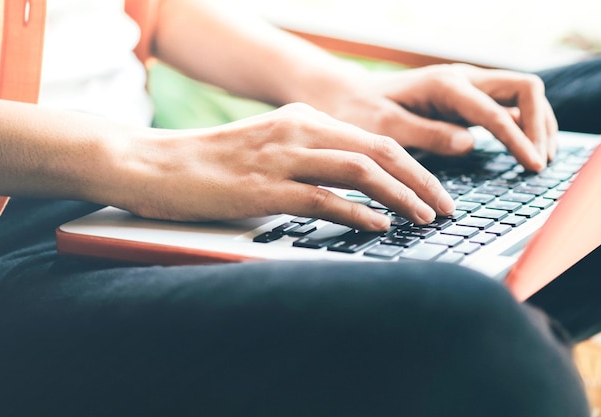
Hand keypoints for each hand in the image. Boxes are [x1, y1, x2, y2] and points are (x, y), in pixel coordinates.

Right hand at [121, 103, 454, 230]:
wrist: (154, 164)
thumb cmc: (212, 163)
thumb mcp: (270, 148)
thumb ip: (310, 158)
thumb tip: (351, 188)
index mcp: (304, 118)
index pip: (376, 138)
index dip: (413, 165)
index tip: (435, 190)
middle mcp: (299, 130)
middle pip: (379, 150)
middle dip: (421, 179)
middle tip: (446, 206)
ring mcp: (281, 158)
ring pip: (360, 170)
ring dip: (400, 196)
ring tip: (426, 217)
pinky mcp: (263, 188)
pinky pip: (323, 199)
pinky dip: (357, 213)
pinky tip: (379, 227)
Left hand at [309, 63, 557, 171]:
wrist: (345, 97)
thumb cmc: (359, 113)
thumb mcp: (385, 128)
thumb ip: (427, 134)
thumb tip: (469, 144)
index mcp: (443, 85)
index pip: (494, 111)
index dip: (518, 139)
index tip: (533, 166)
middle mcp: (460, 79)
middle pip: (524, 89)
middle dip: (540, 124)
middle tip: (540, 162)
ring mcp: (465, 87)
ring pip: (520, 95)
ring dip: (537, 123)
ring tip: (539, 159)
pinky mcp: (463, 99)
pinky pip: (504, 106)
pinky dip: (520, 125)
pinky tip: (522, 149)